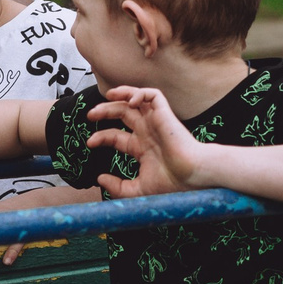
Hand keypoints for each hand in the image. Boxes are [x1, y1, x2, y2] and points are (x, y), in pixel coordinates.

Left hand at [84, 86, 208, 198]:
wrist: (192, 177)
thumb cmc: (173, 185)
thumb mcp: (138, 190)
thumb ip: (118, 187)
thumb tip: (100, 179)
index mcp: (142, 148)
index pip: (116, 136)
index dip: (101, 136)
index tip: (89, 143)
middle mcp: (148, 132)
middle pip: (122, 113)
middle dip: (104, 111)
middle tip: (90, 114)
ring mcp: (156, 122)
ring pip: (136, 99)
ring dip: (119, 95)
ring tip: (106, 96)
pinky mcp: (165, 114)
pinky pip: (153, 95)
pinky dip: (139, 93)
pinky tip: (129, 102)